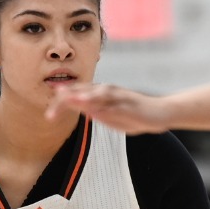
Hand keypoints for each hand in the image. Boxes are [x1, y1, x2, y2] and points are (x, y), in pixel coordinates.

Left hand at [46, 82, 171, 133]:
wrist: (160, 113)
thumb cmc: (135, 115)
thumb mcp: (112, 116)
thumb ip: (98, 112)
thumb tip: (84, 110)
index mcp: (101, 95)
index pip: (77, 96)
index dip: (61, 104)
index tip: (49, 115)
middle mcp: (107, 92)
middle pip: (83, 92)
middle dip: (65, 102)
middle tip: (49, 114)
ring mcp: (119, 96)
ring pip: (97, 94)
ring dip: (82, 98)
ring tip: (68, 101)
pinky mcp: (130, 104)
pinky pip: (115, 104)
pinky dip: (103, 105)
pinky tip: (94, 108)